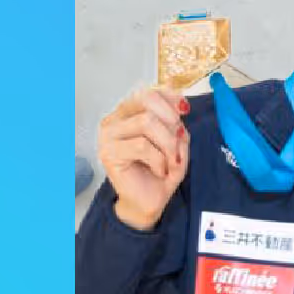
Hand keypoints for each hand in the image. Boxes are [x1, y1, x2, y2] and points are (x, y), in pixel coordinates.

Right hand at [97, 86, 189, 230]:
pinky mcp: (109, 153)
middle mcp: (115, 120)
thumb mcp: (177, 142)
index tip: (184, 110)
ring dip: (168, 144)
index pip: (147, 91)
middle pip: (145, 99)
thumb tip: (180, 104)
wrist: (150, 202)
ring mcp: (109, 136)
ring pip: (146, 122)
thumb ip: (177, 122)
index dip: (169, 96)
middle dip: (170, 119)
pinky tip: (159, 171)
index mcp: (128, 113)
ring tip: (171, 162)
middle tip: (178, 140)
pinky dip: (159, 160)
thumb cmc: (161, 171)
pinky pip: (142, 146)